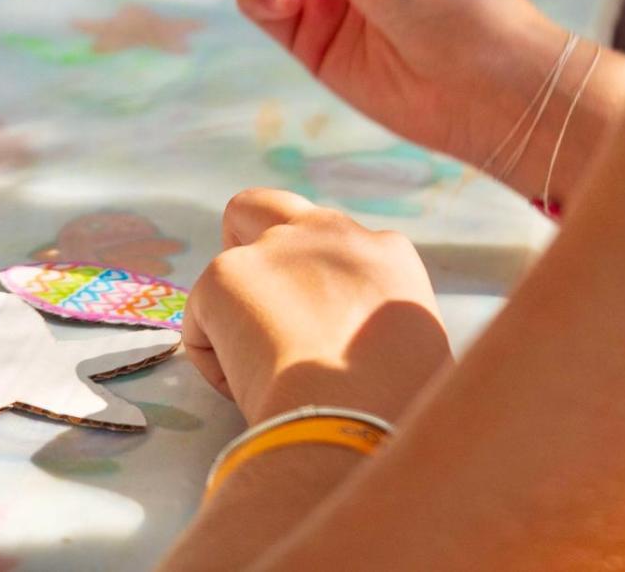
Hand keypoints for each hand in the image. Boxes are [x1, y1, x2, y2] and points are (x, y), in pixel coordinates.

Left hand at [184, 188, 451, 424]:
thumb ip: (389, 328)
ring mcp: (273, 248)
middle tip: (259, 308)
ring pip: (228, 257)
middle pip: (271, 209)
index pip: (339, 248)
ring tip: (254, 366)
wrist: (352, 415)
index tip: (322, 333)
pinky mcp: (224, 275)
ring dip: (233, 305)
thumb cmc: (398, 405)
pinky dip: (213, 354)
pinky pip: (202, 314)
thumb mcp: (423, 353)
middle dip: (253, 242)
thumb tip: (365, 350)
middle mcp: (329, 233)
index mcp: (384, 253)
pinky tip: (242, 391)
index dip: (323, 288)